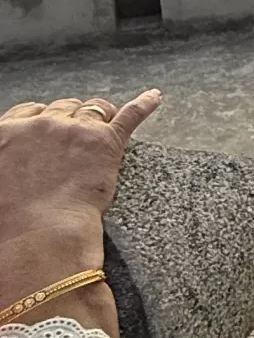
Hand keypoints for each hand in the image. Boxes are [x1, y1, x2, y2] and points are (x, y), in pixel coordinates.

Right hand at [0, 91, 162, 337]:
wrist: (37, 239)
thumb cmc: (9, 225)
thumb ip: (8, 163)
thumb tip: (18, 172)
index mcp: (5, 134)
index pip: (29, 112)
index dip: (44, 119)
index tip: (51, 127)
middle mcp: (38, 124)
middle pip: (62, 108)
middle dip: (72, 119)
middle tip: (79, 137)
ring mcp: (73, 129)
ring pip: (92, 108)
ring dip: (100, 115)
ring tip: (108, 123)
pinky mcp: (105, 141)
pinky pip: (130, 115)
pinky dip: (143, 105)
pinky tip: (154, 98)